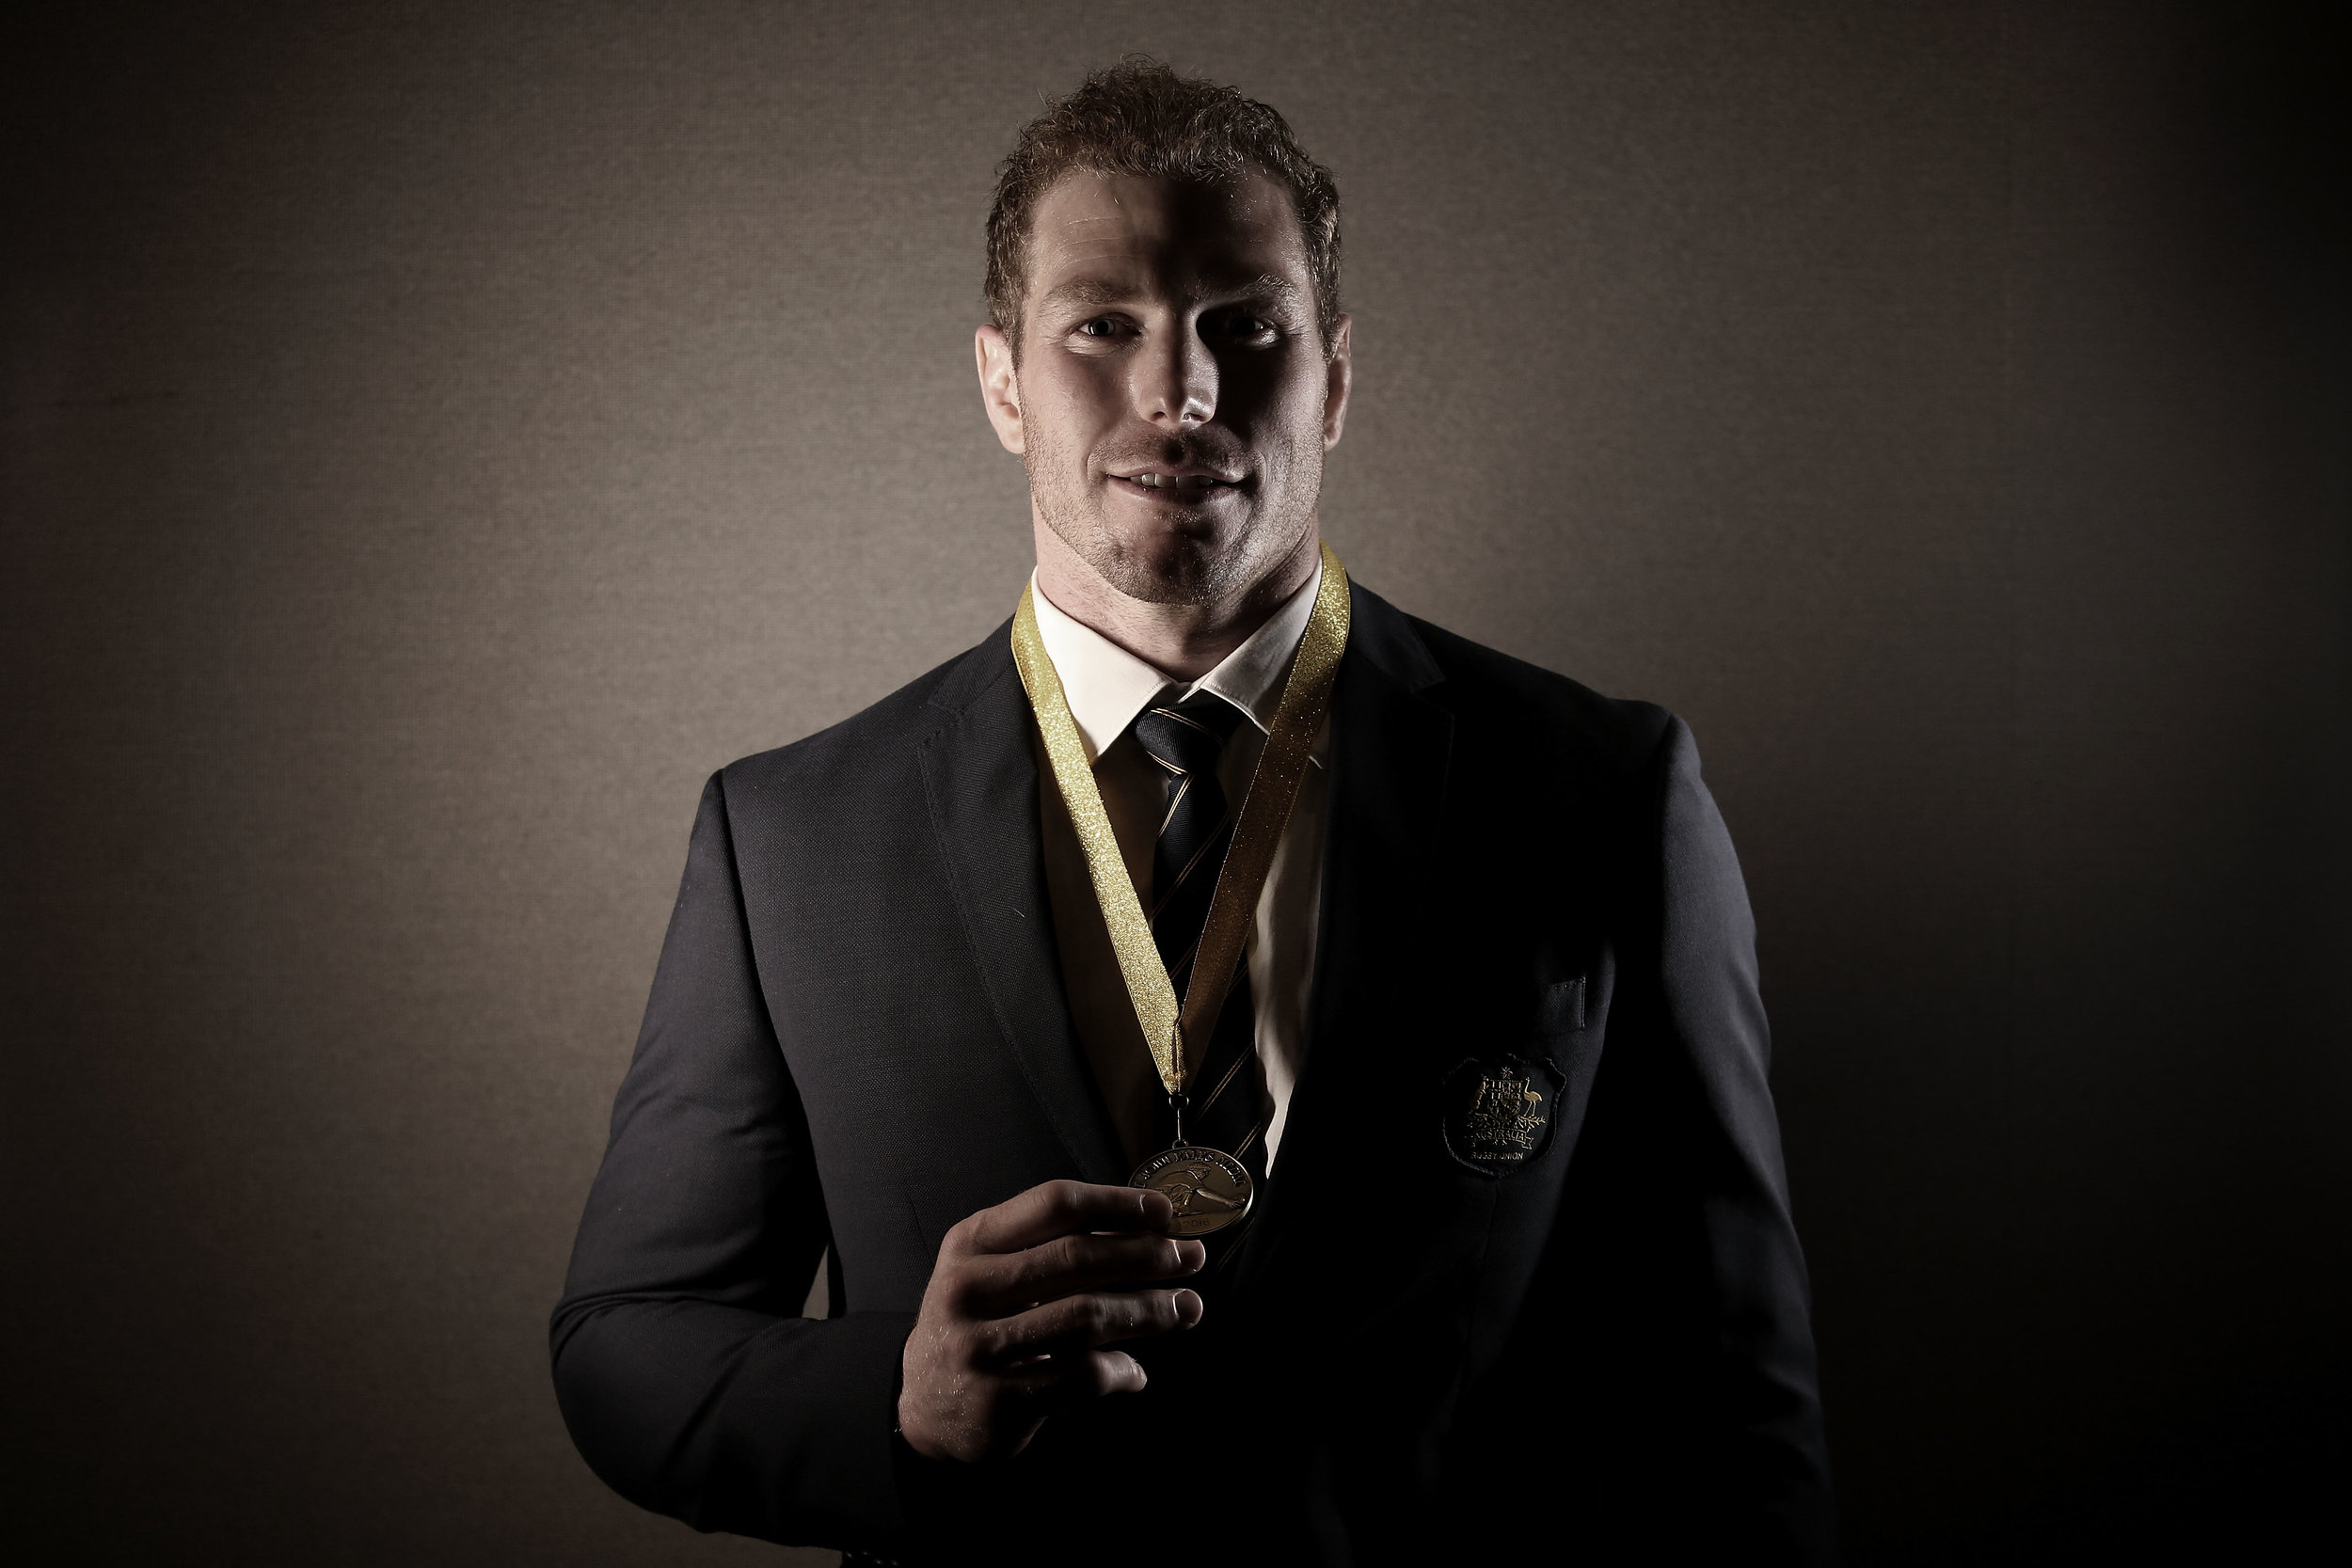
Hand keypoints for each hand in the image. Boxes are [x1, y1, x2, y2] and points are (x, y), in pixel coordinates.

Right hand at [897, 1179, 1205, 1461]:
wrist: (925, 1406)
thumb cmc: (976, 1323)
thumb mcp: (989, 1269)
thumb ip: (1048, 1247)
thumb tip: (1147, 1232)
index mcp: (971, 1243)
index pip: (1054, 1206)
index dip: (1117, 1204)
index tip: (1164, 1213)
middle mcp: (968, 1288)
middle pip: (1077, 1258)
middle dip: (1146, 1255)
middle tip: (1190, 1257)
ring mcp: (980, 1347)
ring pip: (1086, 1317)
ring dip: (1148, 1311)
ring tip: (1186, 1308)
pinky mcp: (998, 1399)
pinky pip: (1080, 1377)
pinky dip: (1120, 1371)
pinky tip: (1136, 1370)